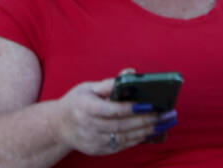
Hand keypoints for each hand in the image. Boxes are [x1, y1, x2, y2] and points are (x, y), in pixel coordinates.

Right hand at [56, 71, 175, 155]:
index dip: (130, 108)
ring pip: (124, 137)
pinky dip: (138, 139)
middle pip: (121, 125)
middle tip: (164, 114)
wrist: (59, 126)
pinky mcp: (98, 150)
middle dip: (145, 120)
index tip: (148, 104)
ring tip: (163, 123)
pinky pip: (122, 145)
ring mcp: (93, 140)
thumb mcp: (87, 88)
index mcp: (84, 106)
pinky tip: (151, 132)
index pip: (110, 109)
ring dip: (146, 131)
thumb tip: (132, 73)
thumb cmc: (76, 102)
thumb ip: (110, 83)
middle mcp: (87, 125)